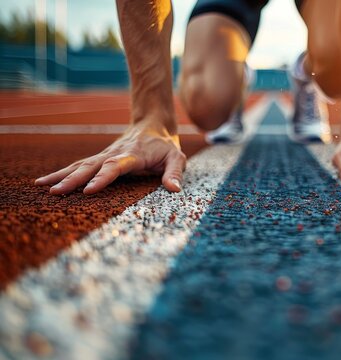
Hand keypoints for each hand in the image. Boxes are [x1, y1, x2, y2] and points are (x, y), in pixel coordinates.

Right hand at [35, 119, 185, 194]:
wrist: (152, 123)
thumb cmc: (165, 145)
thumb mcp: (177, 157)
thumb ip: (175, 172)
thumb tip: (175, 190)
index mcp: (133, 155)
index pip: (115, 167)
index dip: (102, 178)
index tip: (89, 190)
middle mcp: (115, 154)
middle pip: (91, 166)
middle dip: (73, 179)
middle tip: (56, 191)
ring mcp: (105, 155)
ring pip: (81, 165)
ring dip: (62, 175)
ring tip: (42, 186)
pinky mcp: (100, 158)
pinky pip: (79, 166)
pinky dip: (62, 173)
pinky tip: (45, 181)